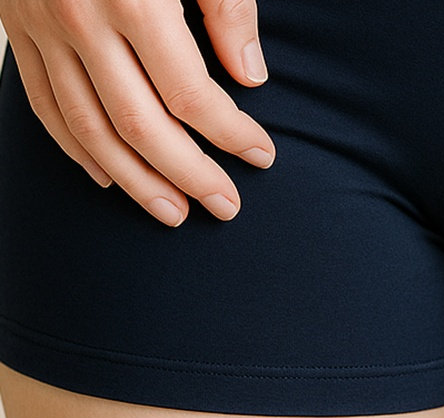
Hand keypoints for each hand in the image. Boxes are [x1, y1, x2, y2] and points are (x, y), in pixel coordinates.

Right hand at [0, 0, 275, 224]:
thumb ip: (226, 4)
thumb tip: (250, 79)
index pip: (190, 93)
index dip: (230, 133)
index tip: (262, 156)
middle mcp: (80, 17)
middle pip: (141, 126)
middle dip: (190, 175)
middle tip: (226, 207)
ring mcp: (40, 27)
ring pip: (89, 130)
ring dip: (135, 182)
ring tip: (175, 214)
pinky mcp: (17, 30)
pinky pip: (44, 107)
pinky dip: (76, 150)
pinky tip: (109, 178)